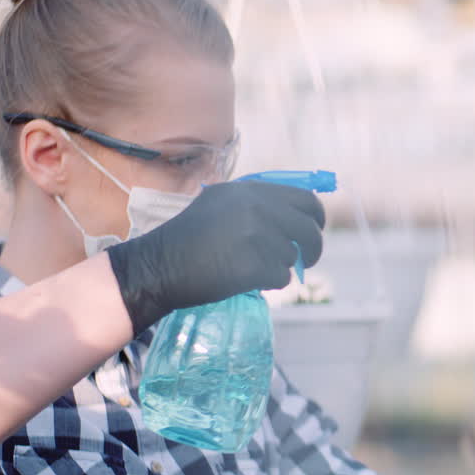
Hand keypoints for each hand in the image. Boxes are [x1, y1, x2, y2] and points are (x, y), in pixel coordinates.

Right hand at [107, 181, 324, 334]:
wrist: (159, 266)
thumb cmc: (188, 238)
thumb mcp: (221, 204)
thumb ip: (258, 205)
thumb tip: (298, 217)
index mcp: (250, 191)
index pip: (305, 199)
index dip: (316, 217)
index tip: (315, 230)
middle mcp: (257, 208)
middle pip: (309, 229)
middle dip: (314, 247)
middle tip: (309, 260)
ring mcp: (255, 235)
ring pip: (292, 257)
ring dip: (279, 266)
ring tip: (250, 267)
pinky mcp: (253, 264)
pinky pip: (280, 278)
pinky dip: (269, 283)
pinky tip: (246, 279)